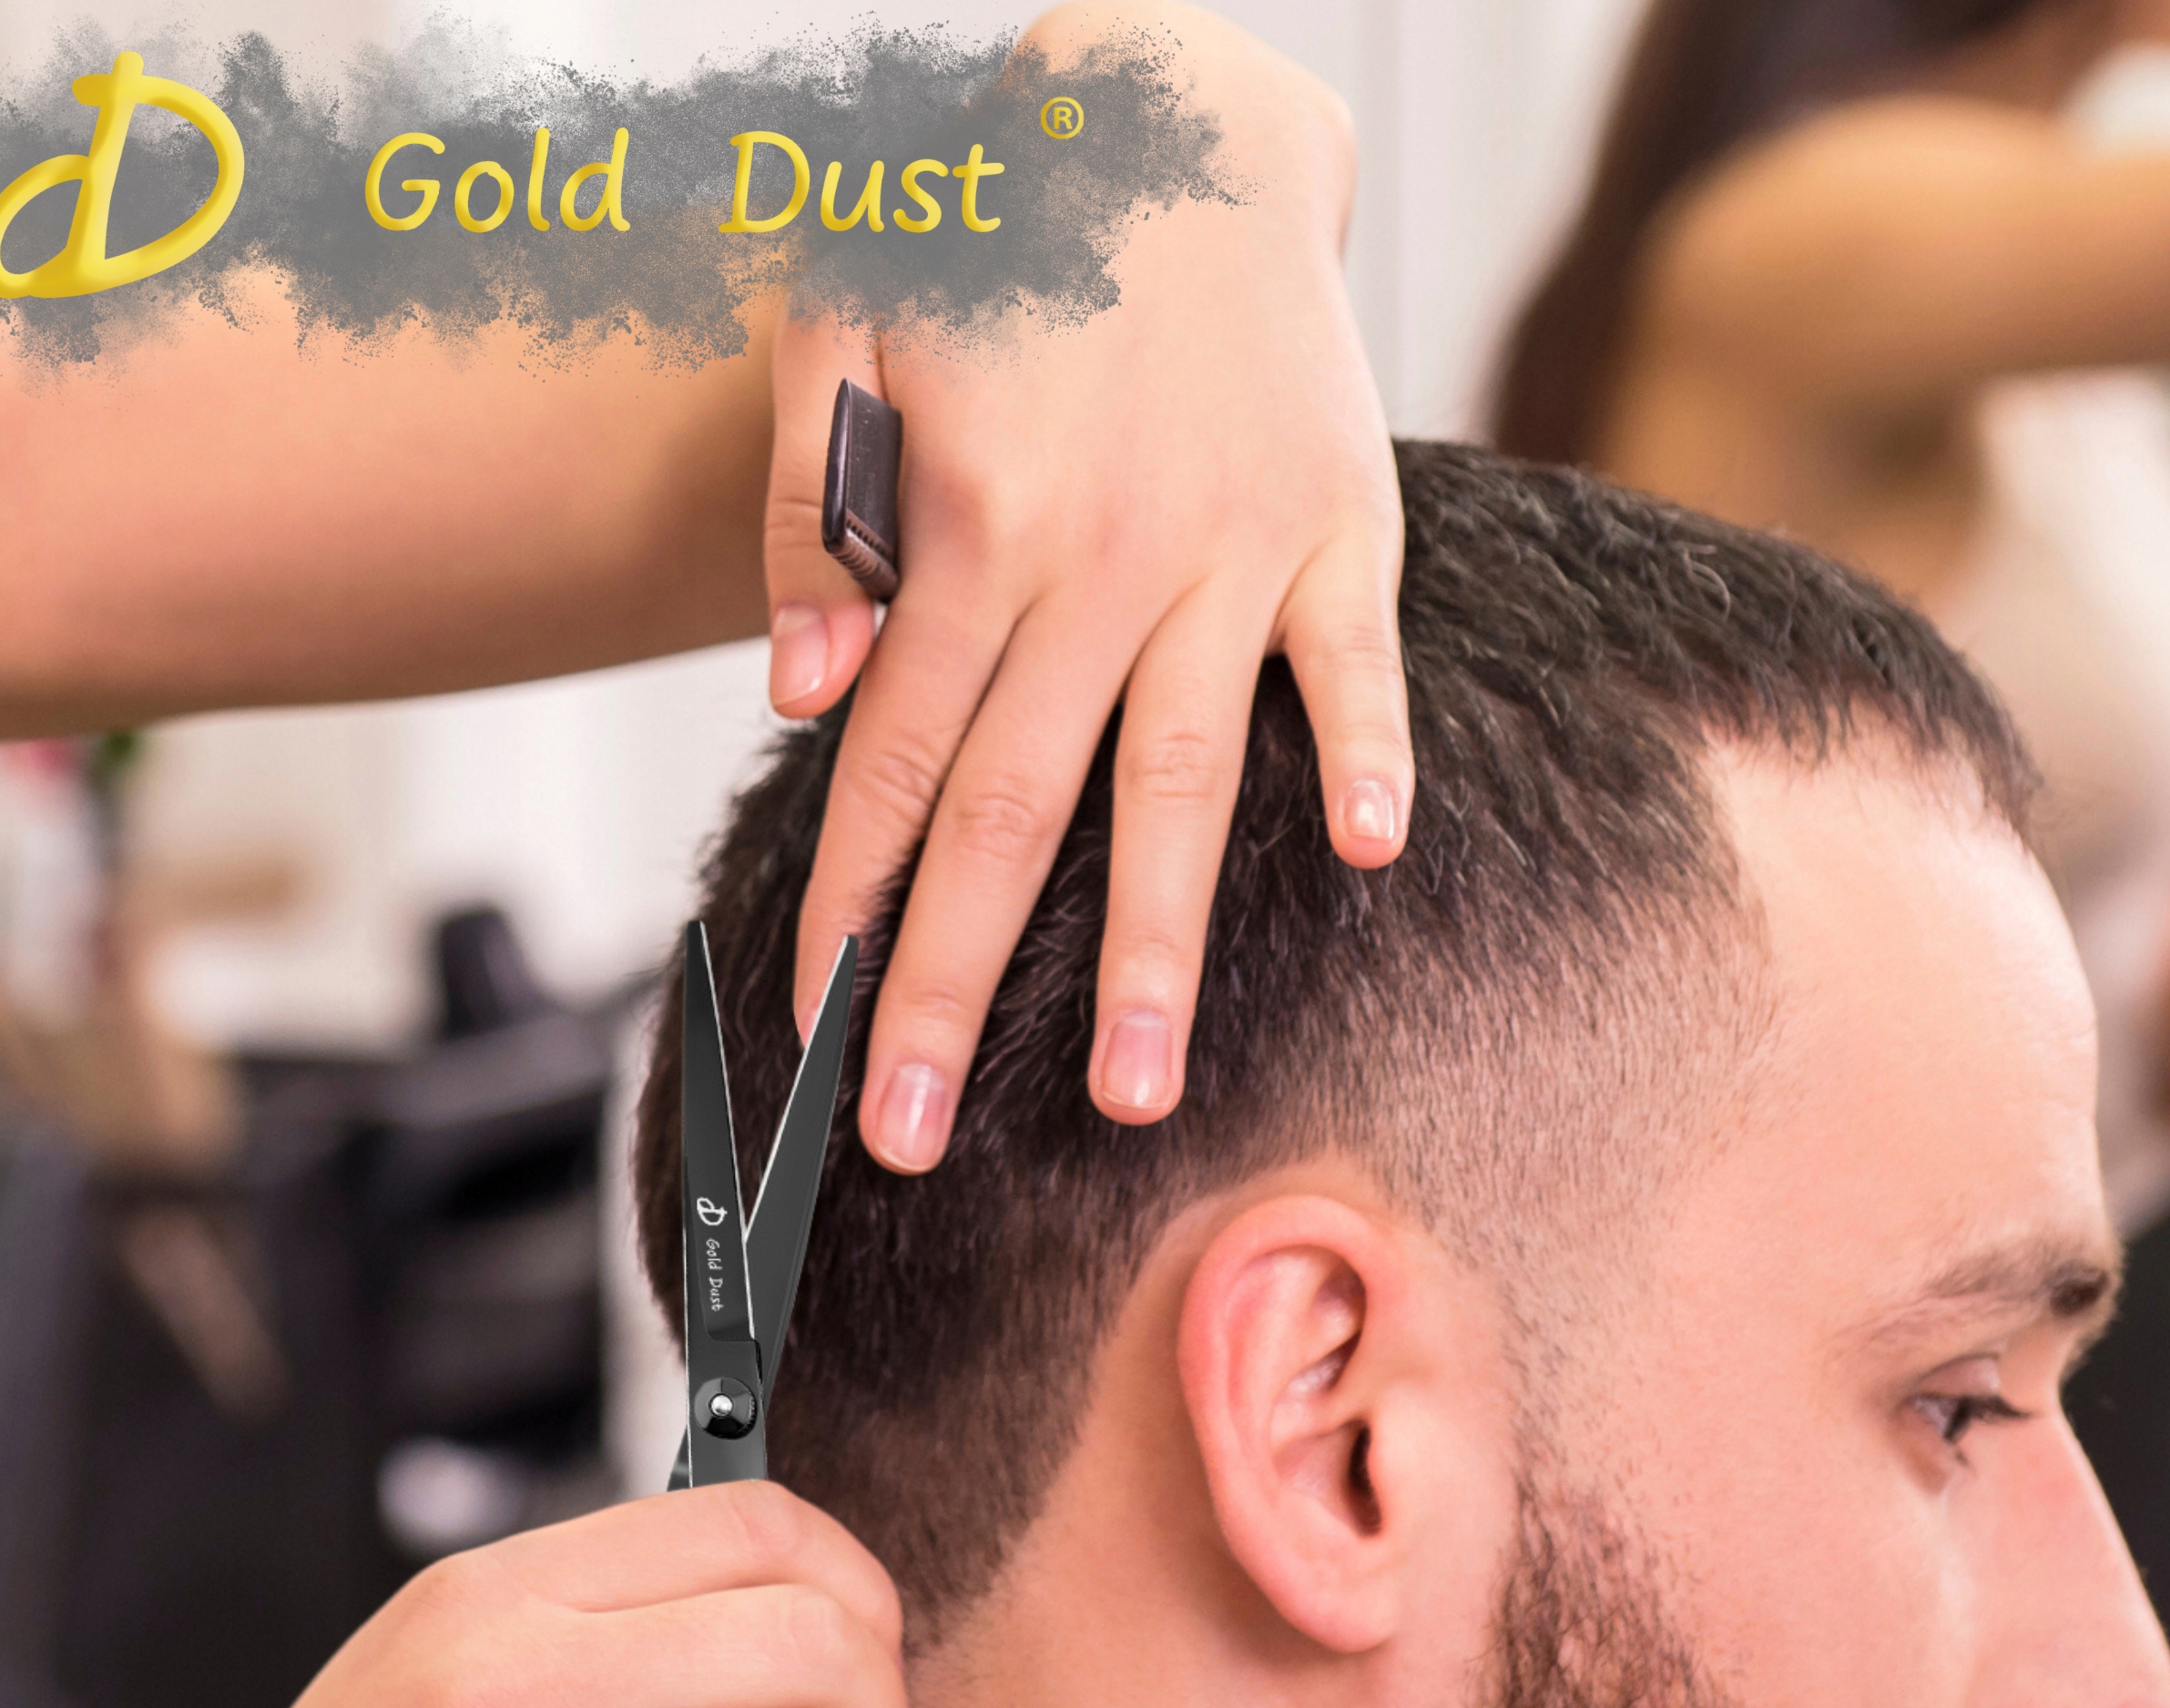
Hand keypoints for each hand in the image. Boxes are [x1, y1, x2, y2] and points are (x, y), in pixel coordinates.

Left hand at [762, 3, 1408, 1172]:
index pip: (890, 761)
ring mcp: (1233, 550)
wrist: (1173, 110)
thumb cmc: (989, 230)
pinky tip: (1372, 855)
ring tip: (1132, 1092)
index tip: (818, 1028)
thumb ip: (809, 506)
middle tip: (910, 1135)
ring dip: (1151, 945)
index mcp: (970, 527)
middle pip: (1011, 815)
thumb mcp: (837, 319)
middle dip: (951, 986)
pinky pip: (1359, 656)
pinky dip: (1370, 747)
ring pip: (1180, 781)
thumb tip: (798, 689)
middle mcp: (1101, 562)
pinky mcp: (1343, 523)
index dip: (846, 901)